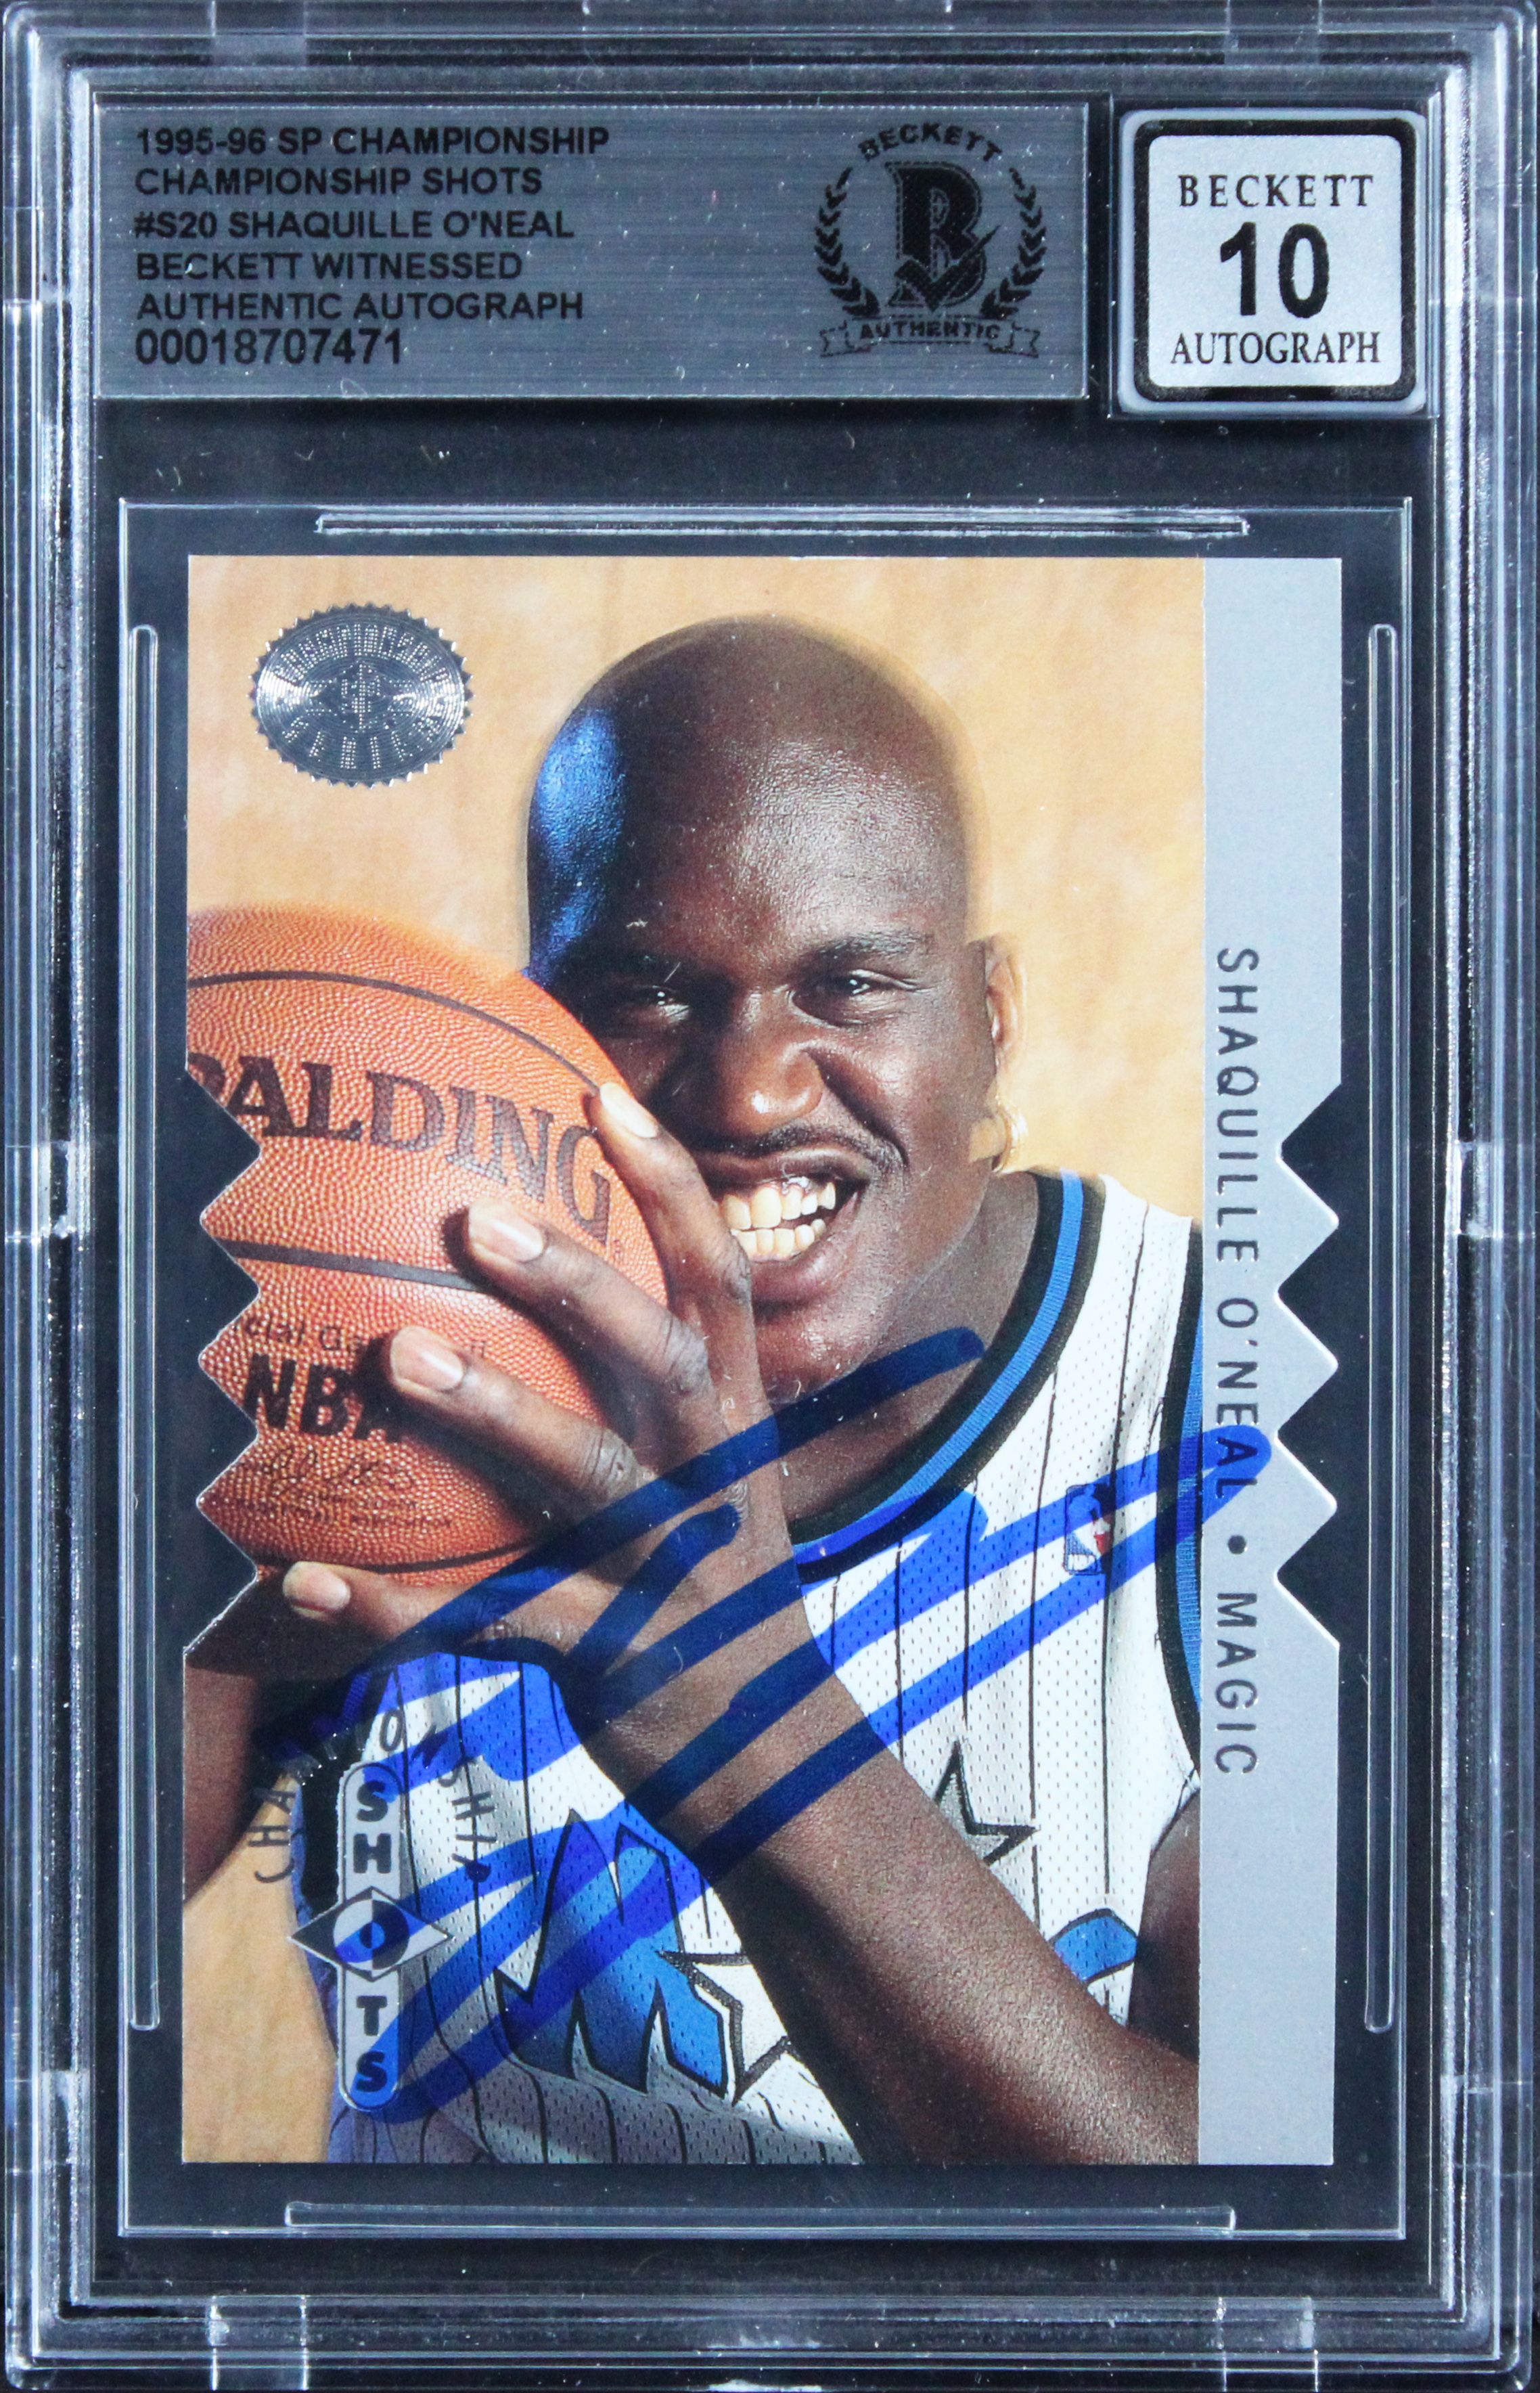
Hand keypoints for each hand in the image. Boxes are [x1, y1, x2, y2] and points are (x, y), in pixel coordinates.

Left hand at [277, 1083, 868, 1863]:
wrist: (775, 1755)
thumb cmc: (710, 1592)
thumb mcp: (709, 1483)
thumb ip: (647, 1397)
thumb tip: (533, 1298)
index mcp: (735, 1420)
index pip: (720, 1279)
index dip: (669, 1186)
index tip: (601, 1094)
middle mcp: (714, 1474)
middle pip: (662, 1354)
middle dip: (577, 1280)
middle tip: (474, 1218)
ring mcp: (669, 1562)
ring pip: (588, 1471)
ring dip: (494, 1409)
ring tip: (395, 1357)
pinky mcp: (615, 1652)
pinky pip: (493, 1620)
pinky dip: (394, 1607)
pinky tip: (299, 1582)